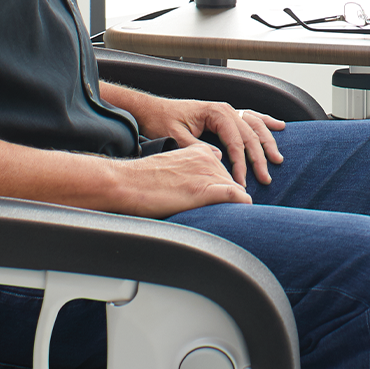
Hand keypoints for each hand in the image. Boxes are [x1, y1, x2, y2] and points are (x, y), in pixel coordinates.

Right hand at [114, 143, 252, 216]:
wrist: (126, 182)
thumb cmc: (144, 178)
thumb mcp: (173, 162)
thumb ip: (192, 165)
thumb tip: (207, 172)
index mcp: (201, 151)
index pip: (223, 170)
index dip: (221, 186)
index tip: (219, 200)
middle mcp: (208, 159)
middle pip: (231, 181)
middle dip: (228, 197)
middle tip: (222, 212)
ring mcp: (207, 173)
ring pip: (235, 190)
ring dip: (233, 203)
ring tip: (227, 217)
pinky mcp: (204, 190)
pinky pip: (234, 195)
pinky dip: (241, 204)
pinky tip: (243, 210)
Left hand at [140, 99, 285, 186]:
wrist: (153, 109)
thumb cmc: (162, 120)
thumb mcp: (175, 136)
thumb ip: (197, 147)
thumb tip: (217, 158)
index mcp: (216, 112)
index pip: (235, 141)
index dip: (241, 163)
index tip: (242, 182)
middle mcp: (225, 109)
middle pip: (250, 135)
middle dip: (259, 158)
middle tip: (266, 178)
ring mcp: (228, 110)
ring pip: (255, 126)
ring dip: (268, 142)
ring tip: (277, 159)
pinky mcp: (226, 114)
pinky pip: (251, 117)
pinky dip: (266, 122)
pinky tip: (279, 127)